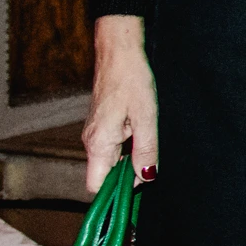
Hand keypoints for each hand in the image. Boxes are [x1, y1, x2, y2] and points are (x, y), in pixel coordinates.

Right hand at [82, 14, 156, 196]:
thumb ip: (146, 151)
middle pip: (105, 175)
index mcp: (98, 144)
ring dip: (130, 162)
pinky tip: (145, 139)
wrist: (120, 51)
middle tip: (153, 172)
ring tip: (152, 153)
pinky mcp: (103, 124)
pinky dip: (128, 149)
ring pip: (111, 160)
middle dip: (127, 179)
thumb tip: (146, 179)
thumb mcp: (147, 118)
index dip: (116, 193)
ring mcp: (96, 132)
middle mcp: (92, 141)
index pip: (96, 186)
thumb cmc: (132, 80)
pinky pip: (113, 146)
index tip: (139, 194)